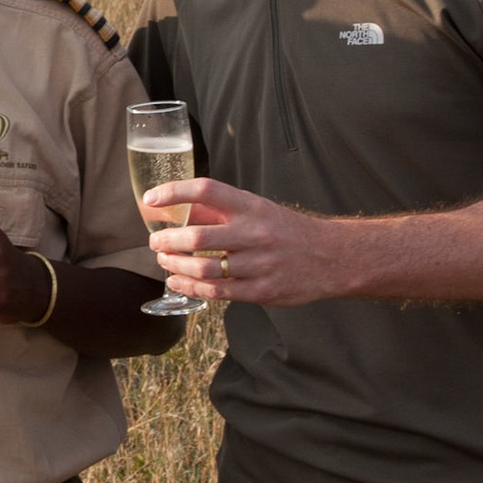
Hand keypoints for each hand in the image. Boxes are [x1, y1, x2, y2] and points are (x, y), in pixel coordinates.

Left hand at [142, 177, 344, 306]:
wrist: (332, 258)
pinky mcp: (262, 291)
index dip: (174, 192)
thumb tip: (174, 210)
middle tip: (155, 242)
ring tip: (165, 262)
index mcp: (251, 206)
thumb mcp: (256, 209)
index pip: (206, 190)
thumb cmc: (285, 230)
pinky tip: (177, 282)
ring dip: (175, 266)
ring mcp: (259, 264)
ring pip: (203, 268)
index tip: (150, 199)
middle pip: (198, 236)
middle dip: (167, 241)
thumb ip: (217, 211)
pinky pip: (217, 292)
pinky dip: (190, 287)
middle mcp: (255, 233)